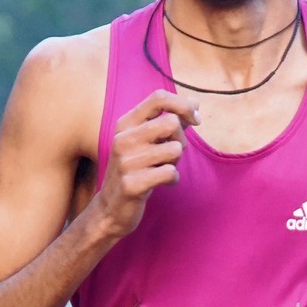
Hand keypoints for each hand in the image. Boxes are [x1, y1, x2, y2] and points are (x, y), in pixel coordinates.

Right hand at [95, 89, 198, 239]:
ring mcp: (125, 162)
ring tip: (162, 169)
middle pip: (171, 123)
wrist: (111, 208)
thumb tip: (195, 104)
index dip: (183, 105)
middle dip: (181, 139)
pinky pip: (170, 173)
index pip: (158, 98)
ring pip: (174, 149)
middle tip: (172, 154)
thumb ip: (170, 121)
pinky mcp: (131, 184)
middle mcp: (123, 139)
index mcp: (126, 123)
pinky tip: (163, 184)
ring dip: (175, 162)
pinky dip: (173, 179)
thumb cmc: (136, 170)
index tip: (195, 120)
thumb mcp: (146, 141)